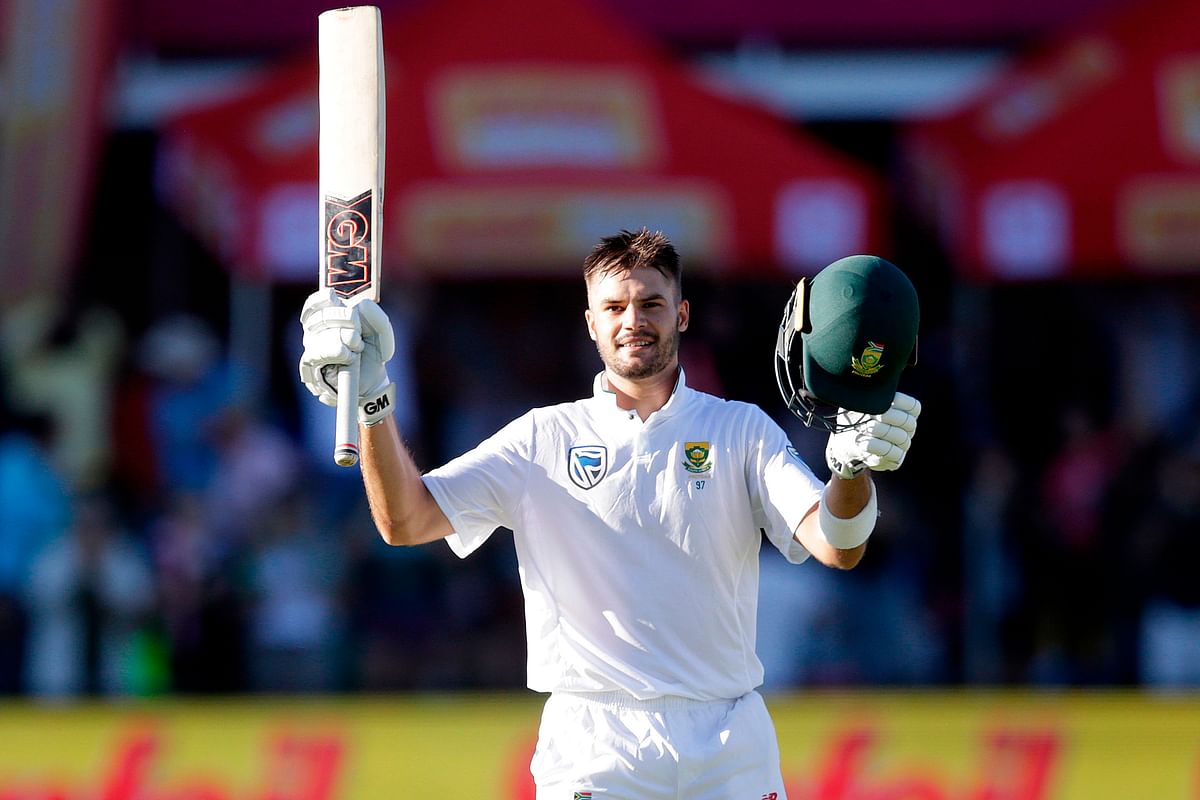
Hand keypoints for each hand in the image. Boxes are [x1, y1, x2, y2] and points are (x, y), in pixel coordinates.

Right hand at [298, 289, 394, 406]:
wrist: (371, 382)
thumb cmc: (372, 352)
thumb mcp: (382, 335)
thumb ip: (378, 318)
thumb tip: (362, 304)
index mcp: (329, 316)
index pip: (317, 301)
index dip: (327, 299)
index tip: (342, 303)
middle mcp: (315, 330)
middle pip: (325, 314)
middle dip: (349, 321)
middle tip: (359, 335)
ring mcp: (310, 346)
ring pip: (324, 332)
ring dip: (348, 339)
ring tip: (356, 350)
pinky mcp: (309, 365)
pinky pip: (320, 351)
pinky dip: (339, 352)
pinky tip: (348, 357)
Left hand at [825, 392, 920, 478]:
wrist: (847, 443)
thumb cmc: (856, 419)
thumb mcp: (860, 404)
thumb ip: (868, 394)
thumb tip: (870, 383)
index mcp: (906, 413)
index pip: (913, 407)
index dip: (900, 402)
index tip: (881, 400)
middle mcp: (909, 429)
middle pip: (906, 421)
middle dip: (886, 417)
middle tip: (870, 416)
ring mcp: (904, 445)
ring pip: (898, 437)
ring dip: (878, 432)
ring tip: (863, 429)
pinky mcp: (896, 460)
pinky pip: (891, 453)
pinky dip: (875, 447)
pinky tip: (863, 443)